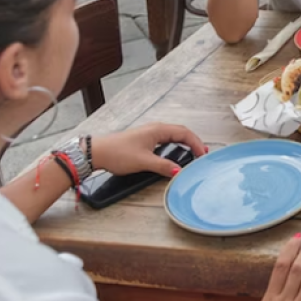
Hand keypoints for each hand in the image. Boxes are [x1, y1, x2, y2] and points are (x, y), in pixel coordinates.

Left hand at [90, 123, 205, 176]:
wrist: (97, 152)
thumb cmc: (118, 153)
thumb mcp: (143, 162)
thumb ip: (163, 166)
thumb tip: (179, 171)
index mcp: (158, 130)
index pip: (184, 133)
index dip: (196, 143)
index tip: (203, 155)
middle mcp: (155, 128)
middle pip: (181, 132)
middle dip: (194, 142)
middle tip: (202, 155)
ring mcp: (150, 133)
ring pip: (174, 136)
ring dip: (185, 143)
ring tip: (193, 153)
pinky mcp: (144, 140)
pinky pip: (166, 140)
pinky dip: (175, 146)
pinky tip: (175, 153)